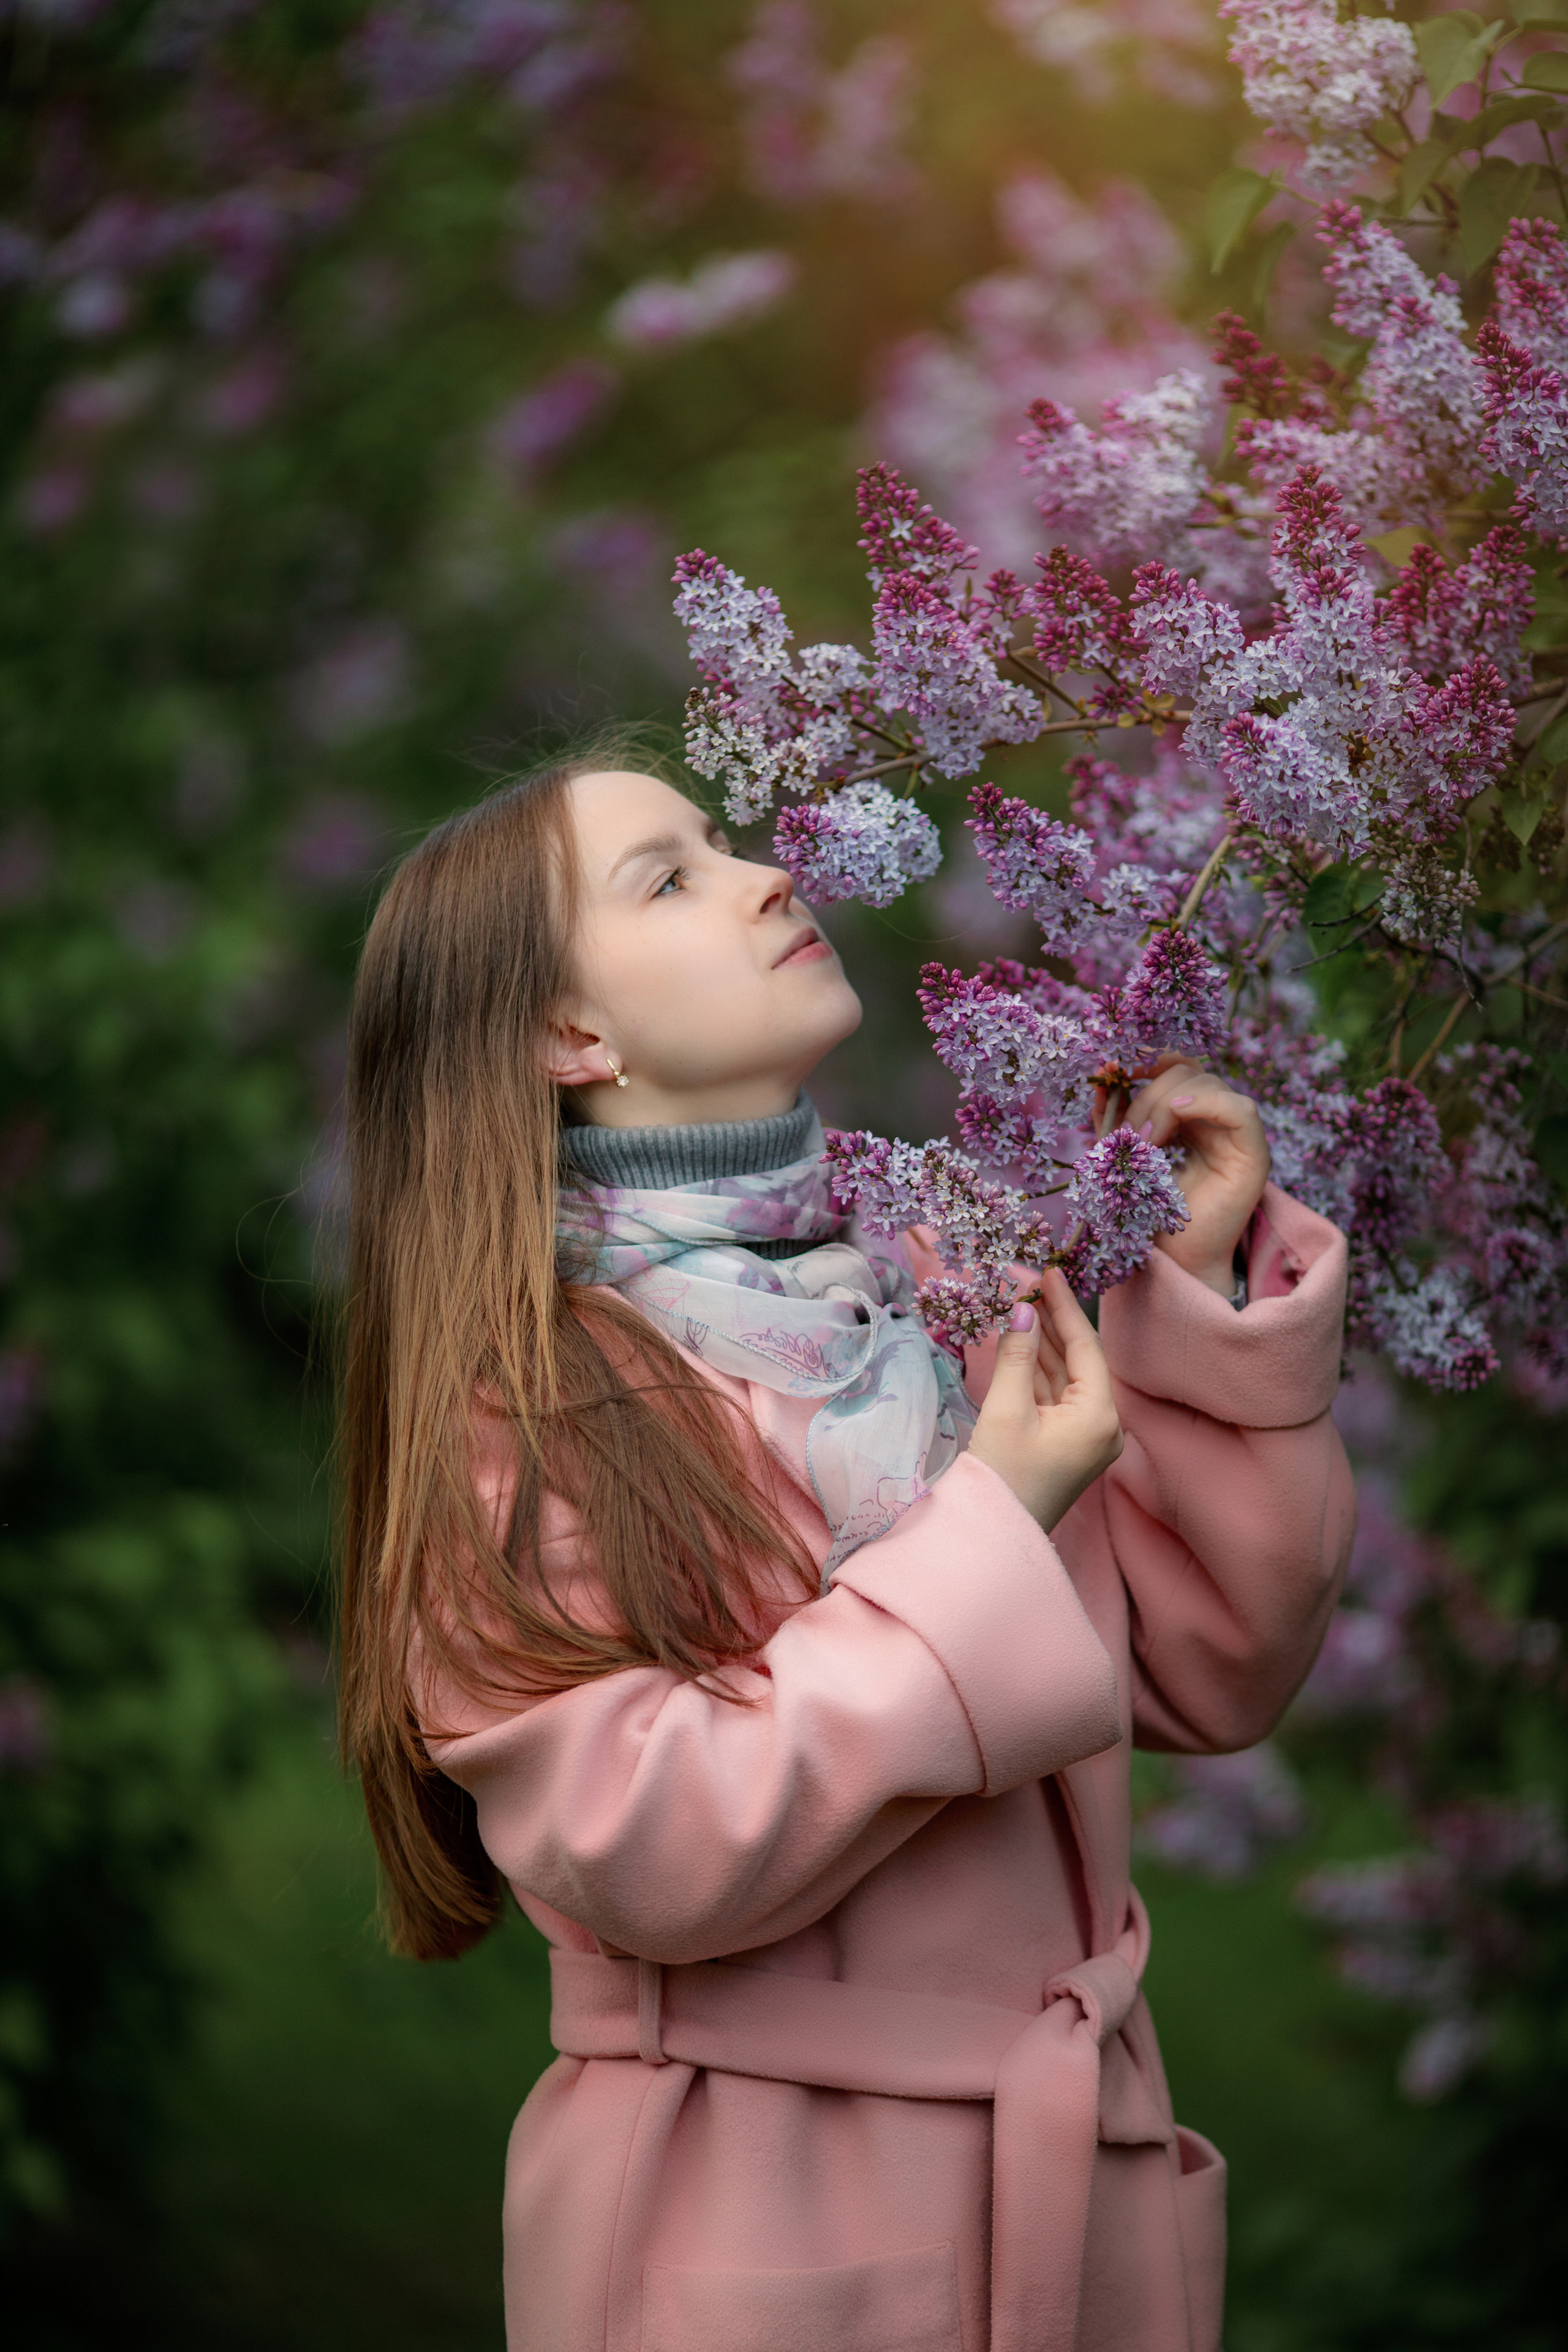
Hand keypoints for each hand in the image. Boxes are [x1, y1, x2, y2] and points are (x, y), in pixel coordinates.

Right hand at [969, 1270, 1122, 1532]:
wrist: (992, 1536)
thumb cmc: (1002, 1476)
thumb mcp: (1007, 1409)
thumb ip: (1017, 1355)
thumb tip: (1022, 1311)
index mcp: (1100, 1417)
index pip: (1086, 1347)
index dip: (1065, 1307)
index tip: (1048, 1273)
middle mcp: (1102, 1427)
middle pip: (1079, 1361)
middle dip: (1053, 1323)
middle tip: (1029, 1284)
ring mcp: (1084, 1439)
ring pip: (1064, 1378)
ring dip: (1042, 1344)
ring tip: (1021, 1306)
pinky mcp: (1065, 1446)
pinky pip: (1053, 1398)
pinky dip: (1035, 1371)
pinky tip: (1019, 1344)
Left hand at [1123, 1055, 1270, 1298]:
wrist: (1174, 1261)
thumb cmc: (1147, 1212)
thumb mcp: (1123, 1153)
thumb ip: (1115, 1117)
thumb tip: (1102, 1077)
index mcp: (1186, 1113)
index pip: (1174, 1064)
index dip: (1145, 1059)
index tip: (1111, 1070)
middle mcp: (1214, 1117)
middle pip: (1187, 1070)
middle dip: (1147, 1092)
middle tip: (1126, 1133)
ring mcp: (1237, 1134)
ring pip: (1208, 1083)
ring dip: (1165, 1104)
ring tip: (1144, 1143)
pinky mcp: (1255, 1155)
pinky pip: (1240, 1110)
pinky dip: (1207, 1102)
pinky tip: (1179, 1111)